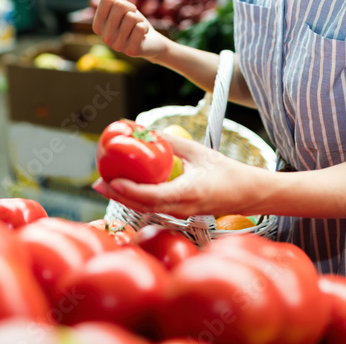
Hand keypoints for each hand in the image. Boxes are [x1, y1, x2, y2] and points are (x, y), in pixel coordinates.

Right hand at [92, 0, 167, 59]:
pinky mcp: (130, 51)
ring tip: (138, 27)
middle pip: (120, 6)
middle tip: (133, 19)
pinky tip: (143, 35)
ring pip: (131, 17)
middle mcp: (104, 37)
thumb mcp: (121, 6)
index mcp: (97, 26)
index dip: (121, 0)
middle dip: (132, 8)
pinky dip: (145, 28)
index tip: (125, 10)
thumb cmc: (133, 22)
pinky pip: (140, 28)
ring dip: (139, 19)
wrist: (150, 41)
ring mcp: (116, 46)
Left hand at [92, 136, 268, 218]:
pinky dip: (137, 198)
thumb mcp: (198, 152)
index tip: (112, 179)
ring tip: (105, 183)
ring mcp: (180, 214)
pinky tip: (126, 187)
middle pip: (142, 205)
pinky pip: (154, 207)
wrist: (248, 194)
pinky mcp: (180, 214)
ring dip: (124, 197)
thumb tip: (146, 130)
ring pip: (146, 209)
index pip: (152, 196)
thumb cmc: (226, 172)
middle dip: (117, 195)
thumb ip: (172, 143)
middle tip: (97, 181)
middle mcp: (182, 208)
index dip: (129, 190)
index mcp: (188, 193)